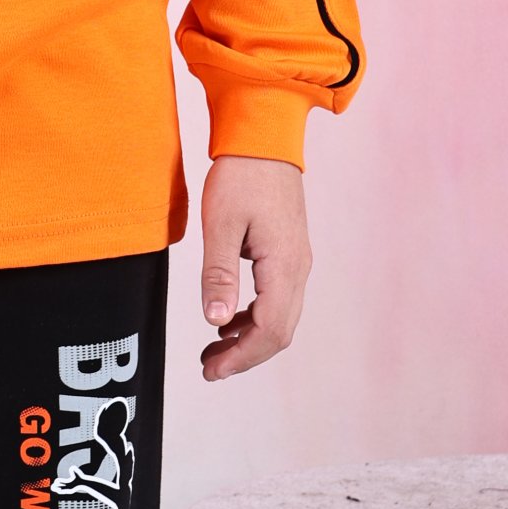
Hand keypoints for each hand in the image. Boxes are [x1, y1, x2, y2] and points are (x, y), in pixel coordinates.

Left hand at [199, 155, 310, 380]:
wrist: (264, 138)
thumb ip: (218, 274)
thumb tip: (216, 321)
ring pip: (280, 318)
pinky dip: (253, 318)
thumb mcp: (220, 224)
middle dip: (245, 356)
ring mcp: (297, 262)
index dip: (241, 358)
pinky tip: (227, 320)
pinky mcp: (288, 253)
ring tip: (212, 351)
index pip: (269, 330)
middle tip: (209, 368)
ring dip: (248, 340)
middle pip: (279, 332)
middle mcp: (298, 269)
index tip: (211, 370)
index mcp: (284, 266)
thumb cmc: (241, 175)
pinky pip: (277, 299)